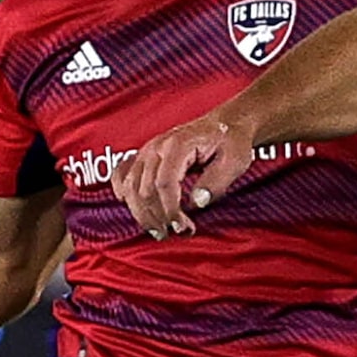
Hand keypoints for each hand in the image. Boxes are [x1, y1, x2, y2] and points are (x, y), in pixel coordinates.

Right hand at [112, 112, 256, 238]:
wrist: (226, 124)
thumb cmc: (231, 141)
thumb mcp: (234, 161)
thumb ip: (216, 182)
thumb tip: (197, 202)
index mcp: (179, 145)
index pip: (164, 184)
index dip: (170, 211)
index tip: (182, 228)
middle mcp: (157, 146)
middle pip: (144, 189)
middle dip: (158, 217)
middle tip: (176, 233)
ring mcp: (147, 150)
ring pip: (130, 187)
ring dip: (142, 214)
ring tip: (160, 231)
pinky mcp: (144, 156)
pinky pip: (122, 175)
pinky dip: (124, 194)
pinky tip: (135, 208)